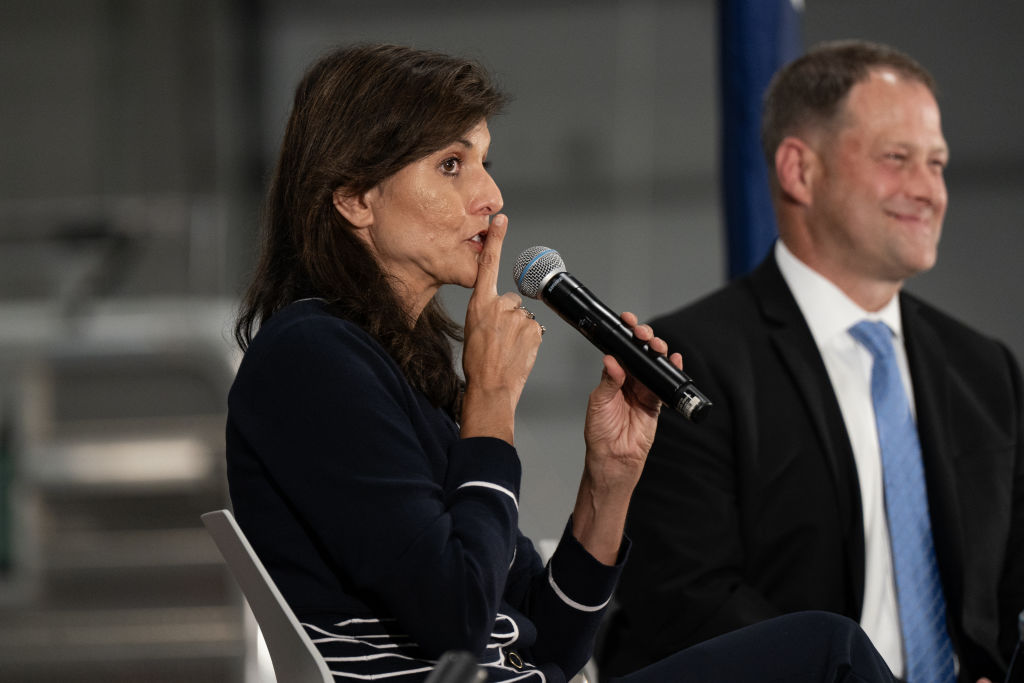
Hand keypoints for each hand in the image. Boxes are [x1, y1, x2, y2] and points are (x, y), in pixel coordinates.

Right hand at [460, 214, 543, 442]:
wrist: (490, 386)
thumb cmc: (478, 363)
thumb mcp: (472, 330)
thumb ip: (487, 313)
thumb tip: (503, 311)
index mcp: (479, 304)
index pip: (487, 265)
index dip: (496, 241)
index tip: (501, 221)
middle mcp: (498, 306)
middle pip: (513, 300)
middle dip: (510, 315)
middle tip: (501, 338)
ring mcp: (517, 317)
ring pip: (524, 316)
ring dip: (520, 329)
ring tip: (509, 348)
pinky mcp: (533, 329)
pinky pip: (534, 328)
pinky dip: (530, 339)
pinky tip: (519, 351)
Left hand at [572, 312, 681, 563]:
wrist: (614, 459)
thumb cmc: (600, 433)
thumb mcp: (599, 403)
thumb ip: (609, 381)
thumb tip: (612, 360)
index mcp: (612, 377)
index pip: (620, 350)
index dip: (624, 335)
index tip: (626, 322)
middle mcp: (628, 381)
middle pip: (640, 354)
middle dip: (644, 340)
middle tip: (643, 334)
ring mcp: (643, 391)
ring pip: (654, 365)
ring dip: (658, 353)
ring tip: (658, 346)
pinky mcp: (656, 403)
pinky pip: (665, 384)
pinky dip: (672, 372)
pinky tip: (675, 362)